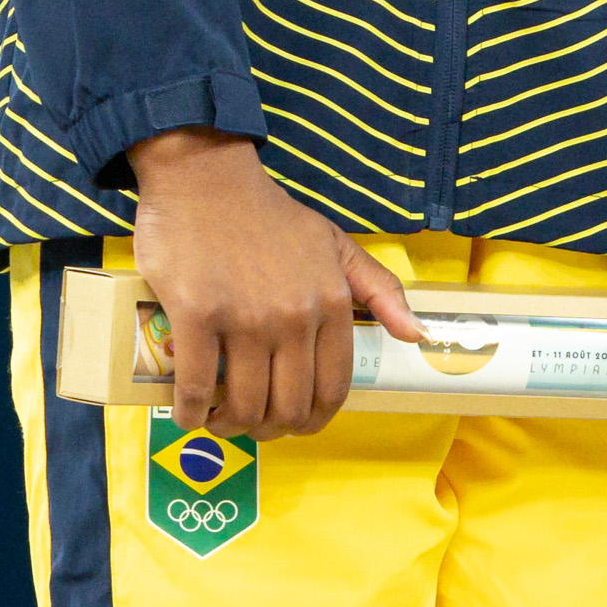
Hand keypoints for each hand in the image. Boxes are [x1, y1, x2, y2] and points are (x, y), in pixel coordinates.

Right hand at [119, 129, 419, 440]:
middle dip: (270, 429)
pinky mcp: (195, 314)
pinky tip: (189, 414)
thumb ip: (379, 289)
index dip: (312, 419)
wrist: (205, 176)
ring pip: (244, 403)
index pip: (332, 389)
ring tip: (218, 421)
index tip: (292, 423)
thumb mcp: (335, 244)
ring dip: (230, 426)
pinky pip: (196, 383)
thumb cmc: (268, 214)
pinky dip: (192, 410)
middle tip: (249, 424)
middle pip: (288, 406)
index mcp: (331, 306)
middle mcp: (293, 318)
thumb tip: (416, 336)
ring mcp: (243, 319)